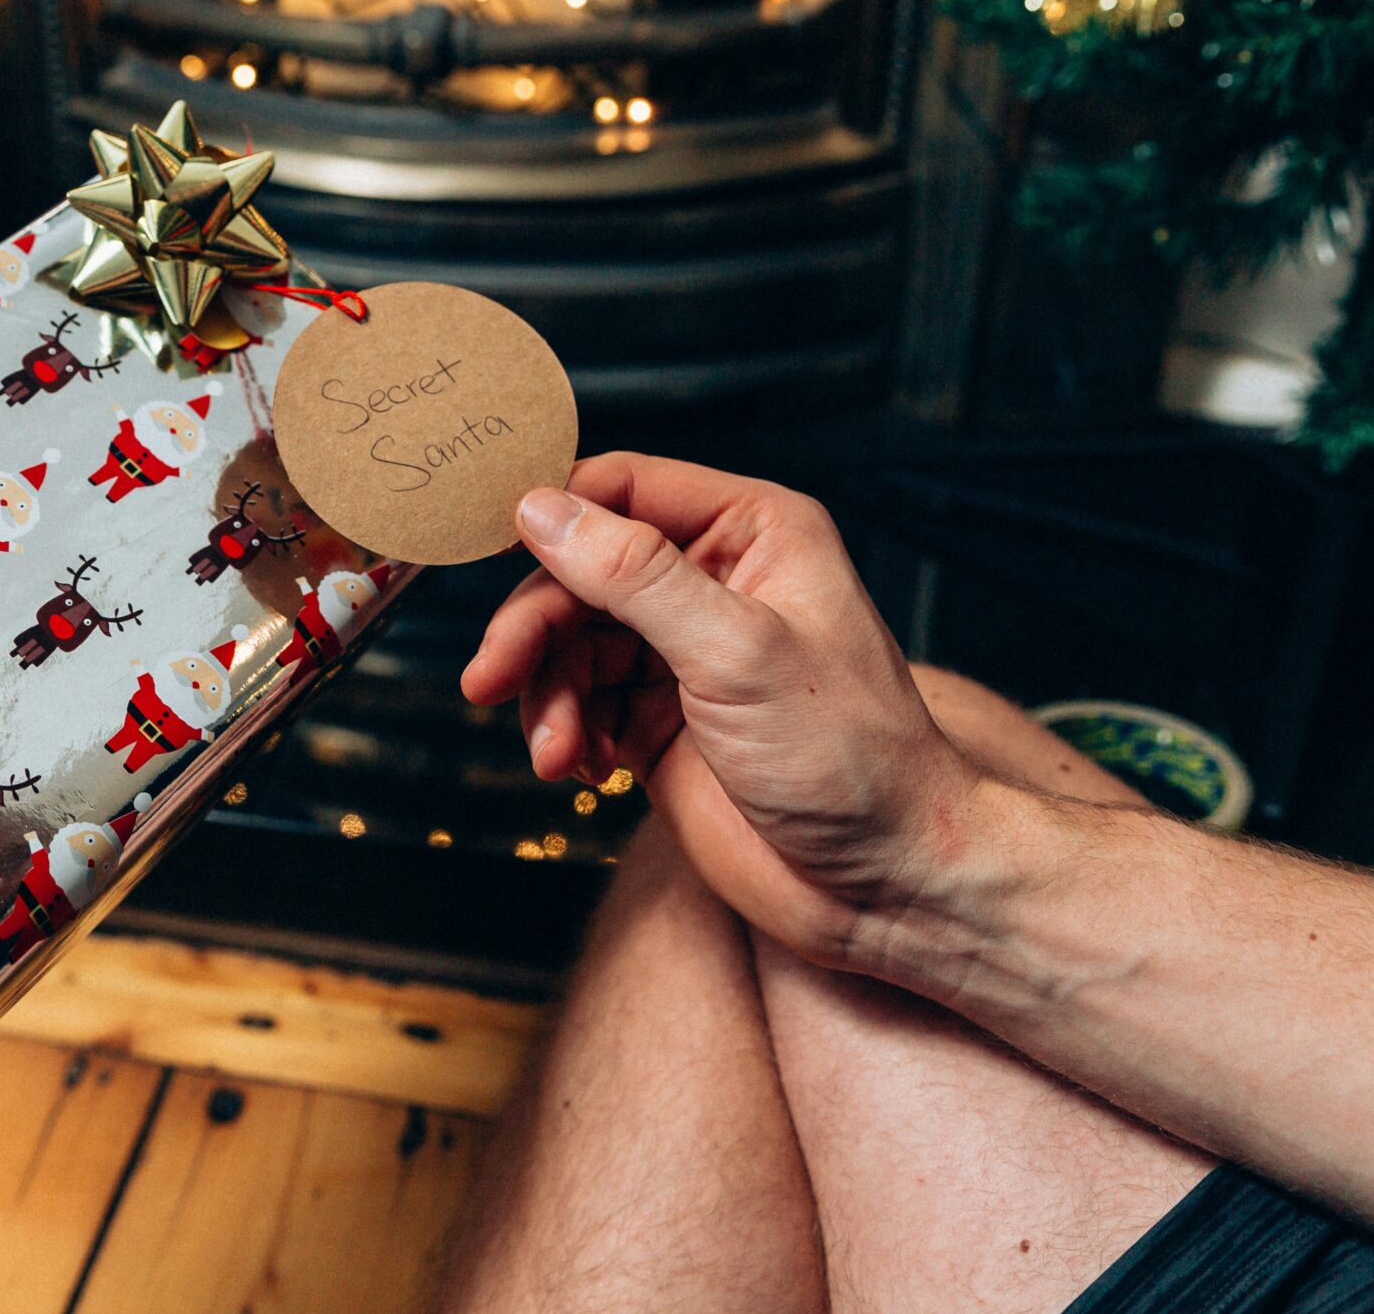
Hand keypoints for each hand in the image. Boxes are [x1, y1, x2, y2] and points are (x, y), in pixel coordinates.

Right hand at [462, 453, 990, 966]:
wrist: (883, 885)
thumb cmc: (851, 757)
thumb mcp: (737, 651)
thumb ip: (634, 576)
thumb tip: (542, 509)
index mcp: (752, 532)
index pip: (624, 488)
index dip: (554, 513)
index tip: (491, 548)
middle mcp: (713, 581)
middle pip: (579, 570)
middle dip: (532, 627)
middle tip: (490, 678)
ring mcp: (683, 654)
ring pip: (568, 642)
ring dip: (547, 695)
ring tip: (555, 752)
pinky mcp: (659, 722)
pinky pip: (579, 702)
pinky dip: (565, 732)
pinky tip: (580, 769)